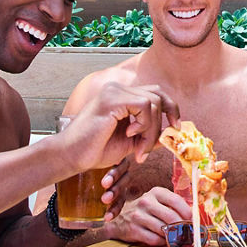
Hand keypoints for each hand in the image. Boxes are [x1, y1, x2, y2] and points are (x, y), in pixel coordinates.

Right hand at [60, 82, 178, 170]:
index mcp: (121, 96)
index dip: (170, 108)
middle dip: (162, 122)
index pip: (155, 92)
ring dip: (151, 130)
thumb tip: (170, 131)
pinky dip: (143, 125)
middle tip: (149, 147)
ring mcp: (114, 91)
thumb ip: (148, 134)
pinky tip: (129, 136)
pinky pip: (143, 106)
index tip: (175, 126)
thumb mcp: (130, 142)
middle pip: (158, 94)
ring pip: (153, 102)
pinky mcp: (112, 99)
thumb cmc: (95, 150)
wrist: (71, 156)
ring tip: (137, 149)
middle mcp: (118, 89)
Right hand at [103, 186, 191, 246]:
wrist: (118, 220)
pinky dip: (162, 242)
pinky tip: (163, 240)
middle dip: (182, 227)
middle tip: (188, 233)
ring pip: (163, 229)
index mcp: (155, 192)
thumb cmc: (144, 211)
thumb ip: (173, 206)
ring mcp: (138, 216)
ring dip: (172, 235)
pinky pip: (154, 239)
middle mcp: (146, 201)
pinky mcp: (133, 230)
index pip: (176, 201)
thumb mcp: (157, 202)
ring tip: (175, 237)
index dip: (187, 212)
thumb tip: (193, 216)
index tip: (193, 220)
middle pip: (171, 217)